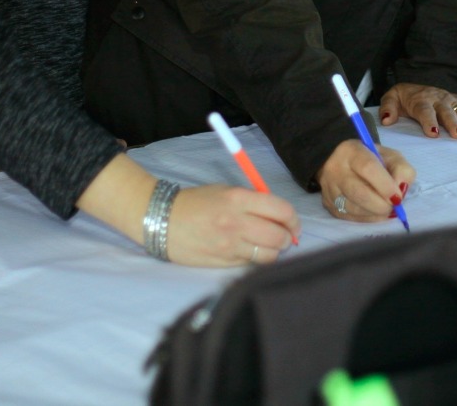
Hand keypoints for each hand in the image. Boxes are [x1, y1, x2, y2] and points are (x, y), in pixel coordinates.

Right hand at [165, 184, 301, 267]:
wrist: (162, 219)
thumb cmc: (197, 202)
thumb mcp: (226, 192)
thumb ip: (254, 202)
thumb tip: (281, 217)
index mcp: (239, 199)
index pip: (282, 211)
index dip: (293, 220)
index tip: (293, 224)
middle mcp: (237, 222)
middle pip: (280, 237)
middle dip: (288, 238)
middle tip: (284, 237)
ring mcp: (230, 245)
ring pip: (269, 255)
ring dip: (275, 252)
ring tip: (268, 246)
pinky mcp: (223, 262)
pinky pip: (251, 264)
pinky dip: (256, 260)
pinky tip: (249, 252)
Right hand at [316, 138, 415, 221]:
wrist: (340, 163)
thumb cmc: (370, 159)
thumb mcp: (389, 156)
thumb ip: (402, 169)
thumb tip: (401, 190)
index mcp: (351, 151)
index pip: (368, 168)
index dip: (385, 185)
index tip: (398, 197)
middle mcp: (336, 170)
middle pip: (359, 192)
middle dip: (381, 204)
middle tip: (394, 206)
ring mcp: (330, 190)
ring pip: (354, 208)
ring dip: (375, 213)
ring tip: (386, 208)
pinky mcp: (329, 206)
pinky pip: (350, 217)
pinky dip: (368, 218)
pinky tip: (375, 212)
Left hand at [378, 82, 456, 138]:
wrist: (416, 83)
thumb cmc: (405, 97)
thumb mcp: (391, 98)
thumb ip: (388, 108)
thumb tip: (387, 119)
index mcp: (420, 100)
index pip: (425, 111)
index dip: (429, 121)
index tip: (434, 133)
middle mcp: (438, 99)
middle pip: (446, 111)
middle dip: (453, 123)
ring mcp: (451, 99)